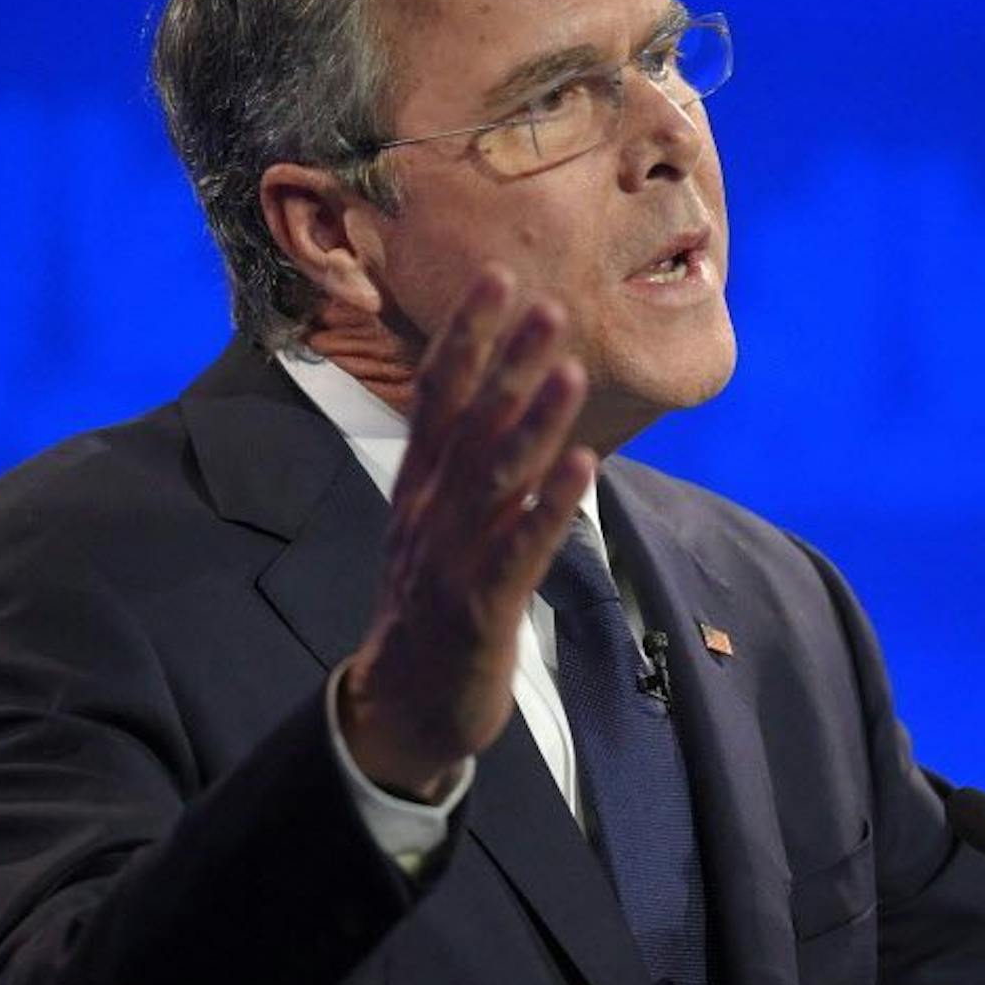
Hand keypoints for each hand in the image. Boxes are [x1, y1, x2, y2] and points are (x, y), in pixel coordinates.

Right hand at [338, 265, 595, 800]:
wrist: (401, 708)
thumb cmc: (430, 606)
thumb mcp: (434, 524)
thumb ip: (462, 463)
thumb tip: (502, 395)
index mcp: (420, 487)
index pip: (438, 395)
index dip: (466, 334)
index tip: (497, 276)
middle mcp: (431, 512)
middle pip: (470, 424)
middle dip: (508, 361)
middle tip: (547, 302)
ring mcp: (452, 559)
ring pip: (495, 479)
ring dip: (535, 423)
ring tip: (570, 370)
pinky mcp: (480, 609)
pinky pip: (518, 551)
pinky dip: (548, 508)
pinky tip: (583, 469)